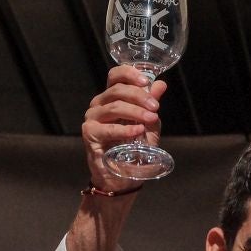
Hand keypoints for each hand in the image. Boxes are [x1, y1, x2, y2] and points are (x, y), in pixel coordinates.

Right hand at [82, 64, 166, 193]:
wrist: (122, 177)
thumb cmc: (133, 150)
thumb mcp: (148, 125)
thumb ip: (151, 106)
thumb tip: (161, 84)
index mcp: (111, 98)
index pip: (115, 75)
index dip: (129, 73)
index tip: (145, 81)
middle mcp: (99, 104)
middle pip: (117, 90)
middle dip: (139, 96)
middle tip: (155, 106)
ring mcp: (92, 118)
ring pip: (114, 107)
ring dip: (135, 112)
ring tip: (150, 119)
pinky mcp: (89, 134)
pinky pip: (108, 128)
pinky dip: (125, 129)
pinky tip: (138, 131)